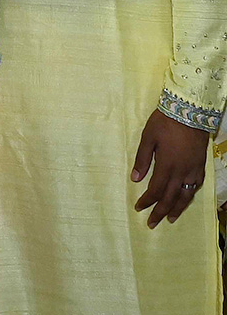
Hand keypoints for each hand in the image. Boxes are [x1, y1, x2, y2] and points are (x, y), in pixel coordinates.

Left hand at [132, 108, 209, 227]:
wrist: (189, 112)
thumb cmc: (165, 123)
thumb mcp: (147, 138)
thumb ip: (142, 159)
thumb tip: (135, 179)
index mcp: (166, 165)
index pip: (155, 190)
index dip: (147, 201)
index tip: (139, 208)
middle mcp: (182, 172)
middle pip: (170, 197)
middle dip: (160, 211)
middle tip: (152, 223)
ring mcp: (193, 170)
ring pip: (185, 195)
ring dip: (176, 208)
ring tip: (169, 218)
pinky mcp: (201, 166)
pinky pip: (195, 186)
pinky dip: (189, 196)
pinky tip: (184, 199)